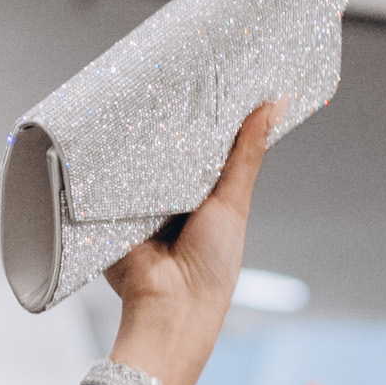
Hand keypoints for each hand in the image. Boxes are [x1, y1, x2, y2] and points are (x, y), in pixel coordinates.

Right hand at [107, 103, 278, 384]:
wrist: (168, 308)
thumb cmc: (211, 267)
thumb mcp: (235, 202)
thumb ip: (248, 153)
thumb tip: (276, 104)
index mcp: (206, 197)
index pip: (206, 146)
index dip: (207, 116)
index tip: (208, 76)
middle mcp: (172, 197)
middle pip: (169, 149)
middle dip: (168, 122)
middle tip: (168, 76)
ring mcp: (140, 204)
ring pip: (138, 159)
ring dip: (138, 139)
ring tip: (138, 97)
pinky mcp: (111, 211)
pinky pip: (109, 178)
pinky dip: (110, 161)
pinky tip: (110, 133)